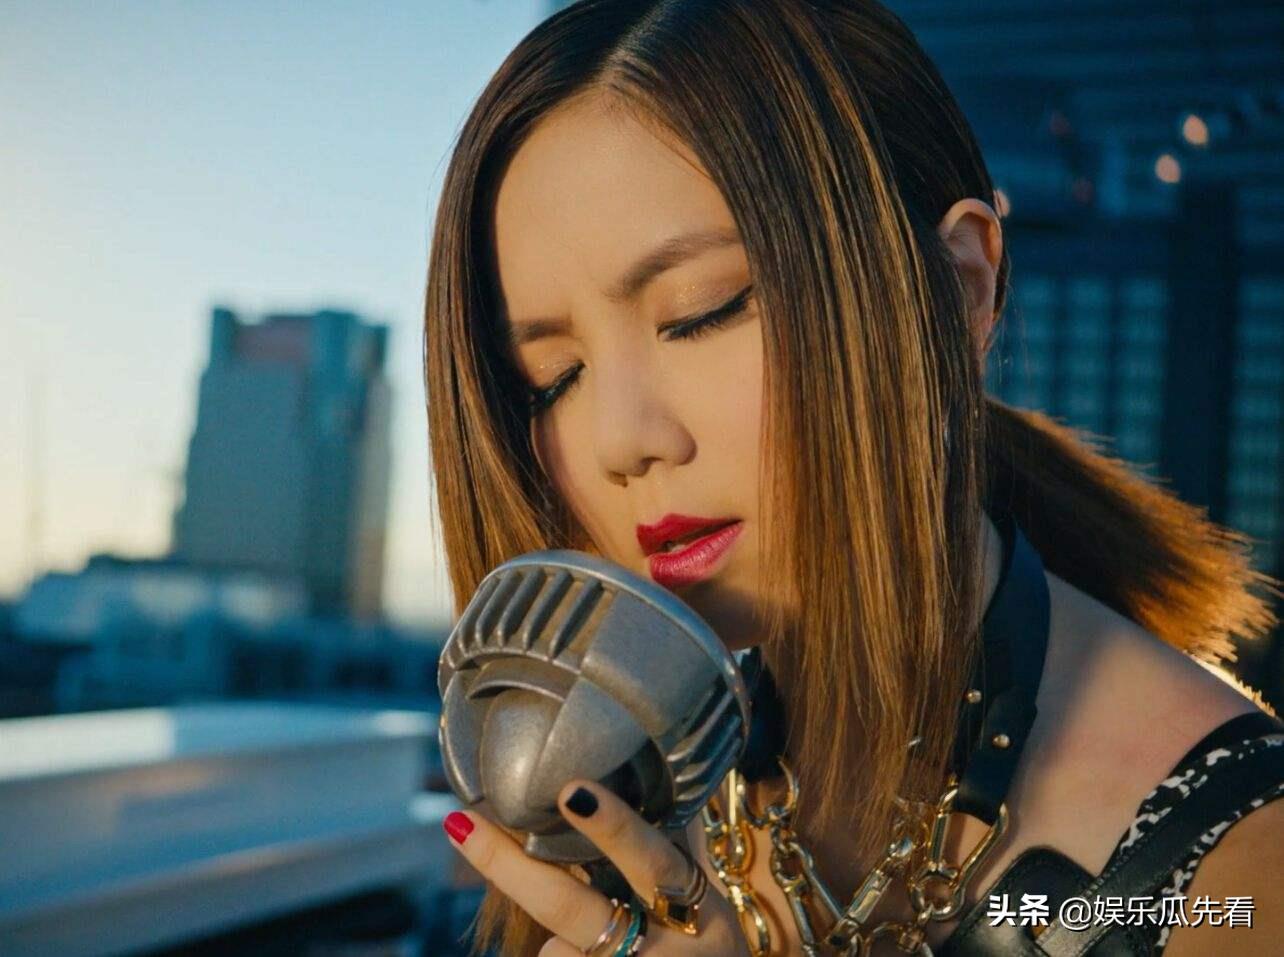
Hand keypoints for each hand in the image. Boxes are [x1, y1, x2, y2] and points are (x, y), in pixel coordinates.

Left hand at [443, 777, 751, 954]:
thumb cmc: (710, 947)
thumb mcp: (708, 900)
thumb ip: (674, 844)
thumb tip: (638, 773)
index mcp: (698, 910)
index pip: (653, 861)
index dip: (614, 827)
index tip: (572, 790)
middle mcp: (663, 950)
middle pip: (568, 907)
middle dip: (509, 866)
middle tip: (460, 824)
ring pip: (555, 951)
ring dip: (561, 942)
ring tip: (604, 950)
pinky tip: (592, 956)